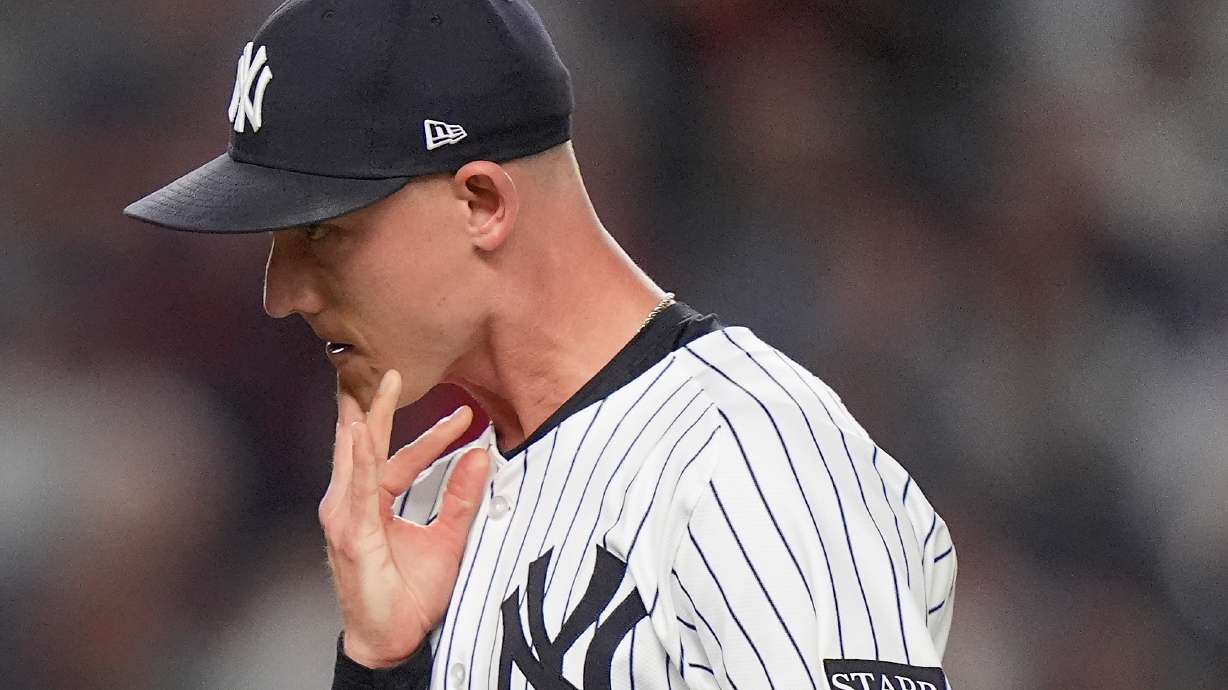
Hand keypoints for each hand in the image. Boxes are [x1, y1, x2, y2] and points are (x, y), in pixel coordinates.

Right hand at [320, 370, 489, 668]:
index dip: (433, 435)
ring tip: (374, 385)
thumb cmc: (410, 594)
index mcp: (372, 502)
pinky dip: (360, 457)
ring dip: (365, 419)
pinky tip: (361, 432)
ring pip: (356, 456)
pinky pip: (356, 486)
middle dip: (376, 405)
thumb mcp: (448, 538)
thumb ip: (462, 498)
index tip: (467, 416)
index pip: (400, 456)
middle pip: (366, 444)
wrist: (390, 638)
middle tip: (391, 367)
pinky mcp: (349, 531)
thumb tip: (483, 455)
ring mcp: (345, 515)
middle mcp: (352, 502)